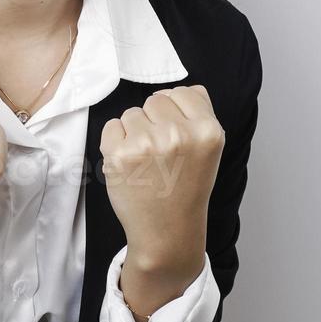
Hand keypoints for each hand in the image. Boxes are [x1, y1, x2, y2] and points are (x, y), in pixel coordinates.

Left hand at [100, 85, 224, 269]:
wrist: (166, 231)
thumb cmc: (185, 188)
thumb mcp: (208, 150)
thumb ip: (199, 115)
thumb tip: (183, 90)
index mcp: (207, 131)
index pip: (183, 92)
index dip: (176, 112)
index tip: (176, 135)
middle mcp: (179, 134)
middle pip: (156, 99)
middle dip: (154, 121)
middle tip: (161, 153)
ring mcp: (147, 143)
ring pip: (132, 112)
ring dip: (134, 132)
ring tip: (147, 161)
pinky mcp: (119, 154)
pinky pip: (111, 126)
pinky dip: (115, 142)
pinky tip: (130, 165)